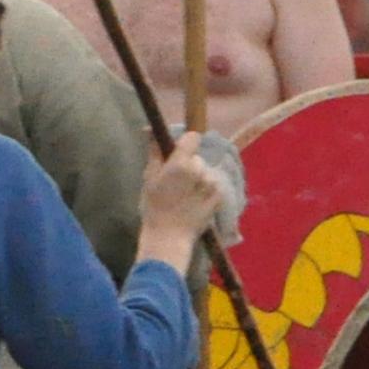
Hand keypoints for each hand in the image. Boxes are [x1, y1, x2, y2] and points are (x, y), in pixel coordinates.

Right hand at [138, 133, 238, 254]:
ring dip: (197, 178)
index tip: (178, 153)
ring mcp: (212, 184)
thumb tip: (152, 131)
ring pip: (204, 172)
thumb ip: (155, 152)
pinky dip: (205, 190)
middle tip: (176, 182)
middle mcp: (200, 170)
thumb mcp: (149, 178)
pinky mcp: (219, 196)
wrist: (169, 237)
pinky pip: (212, 185)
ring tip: (185, 195)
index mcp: (181, 163)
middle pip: (196, 157)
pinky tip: (194, 202)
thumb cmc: (154, 208)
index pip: (192, 137)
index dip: (185, 143)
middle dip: (188, 164)